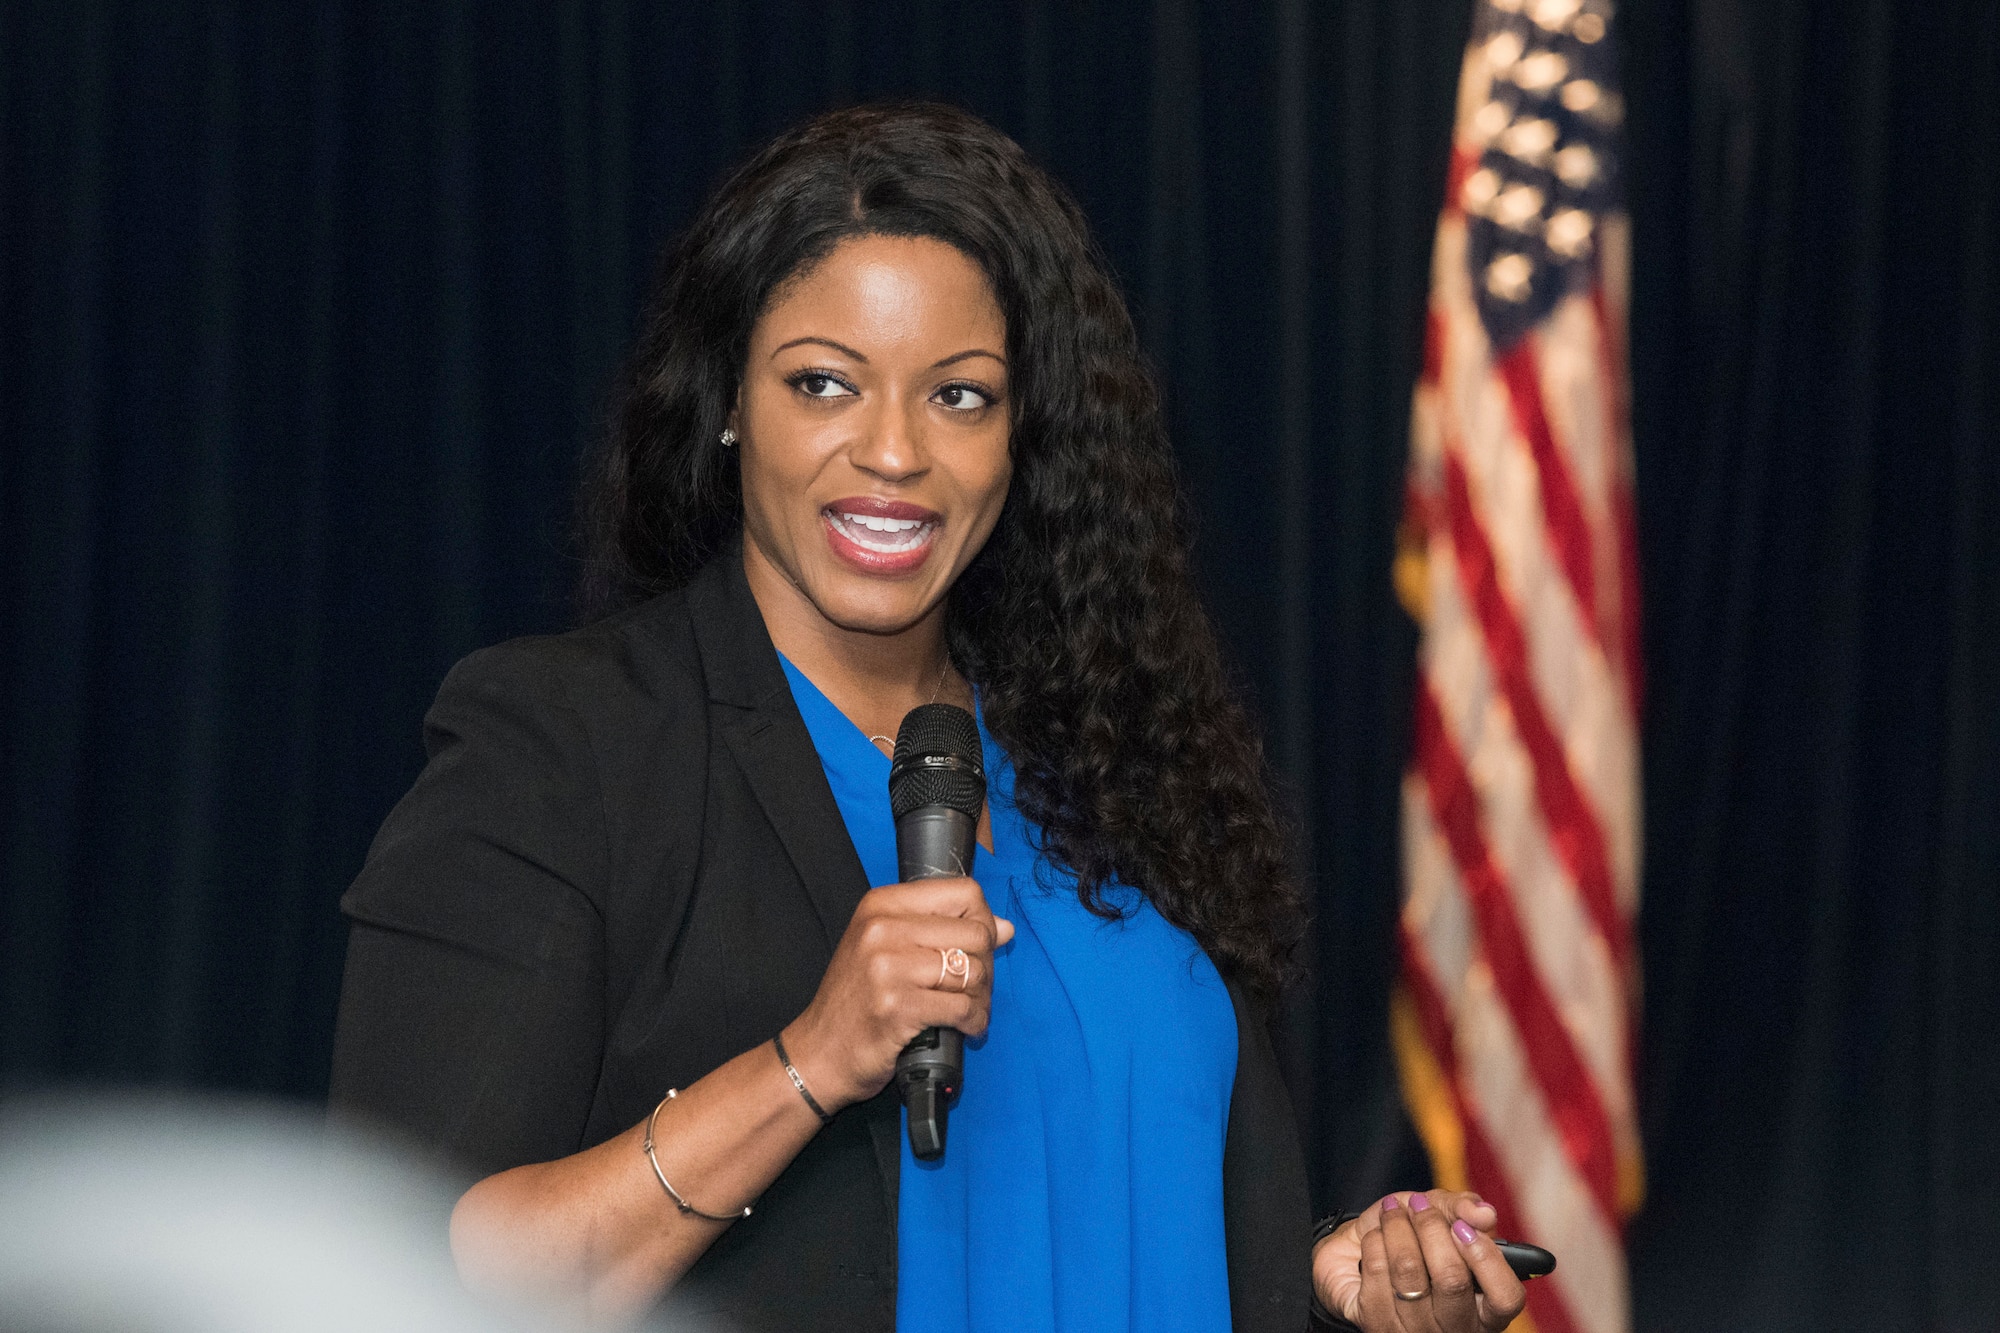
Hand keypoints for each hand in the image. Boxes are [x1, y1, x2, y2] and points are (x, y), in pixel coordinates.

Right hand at [781, 877, 1014, 1110]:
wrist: (818, 1052)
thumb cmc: (856, 1001)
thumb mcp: (887, 949)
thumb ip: (942, 931)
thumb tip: (1004, 927)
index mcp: (882, 905)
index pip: (963, 892)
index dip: (984, 919)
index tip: (979, 946)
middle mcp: (883, 928)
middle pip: (976, 932)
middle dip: (987, 964)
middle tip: (976, 987)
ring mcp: (888, 968)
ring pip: (973, 971)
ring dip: (982, 997)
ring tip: (971, 1009)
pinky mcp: (898, 1007)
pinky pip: (963, 1007)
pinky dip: (975, 1021)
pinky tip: (967, 1028)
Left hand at [1313, 1190, 1527, 1332]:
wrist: (1354, 1253)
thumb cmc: (1409, 1236)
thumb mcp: (1439, 1212)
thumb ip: (1463, 1208)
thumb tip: (1484, 1213)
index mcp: (1484, 1306)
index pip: (1505, 1297)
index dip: (1486, 1257)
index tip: (1462, 1227)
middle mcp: (1455, 1326)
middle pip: (1452, 1279)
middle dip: (1430, 1229)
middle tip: (1418, 1206)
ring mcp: (1415, 1330)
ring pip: (1410, 1272)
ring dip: (1397, 1228)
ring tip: (1392, 1213)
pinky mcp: (1376, 1324)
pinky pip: (1377, 1271)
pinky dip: (1373, 1241)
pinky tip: (1374, 1237)